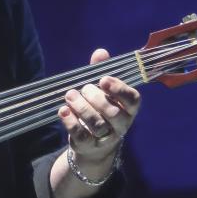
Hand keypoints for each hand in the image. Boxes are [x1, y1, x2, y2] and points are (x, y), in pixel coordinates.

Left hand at [57, 47, 140, 162]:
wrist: (93, 144)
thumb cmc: (100, 108)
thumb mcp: (102, 89)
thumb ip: (101, 70)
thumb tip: (101, 53)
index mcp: (129, 108)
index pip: (133, 99)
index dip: (119, 89)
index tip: (103, 80)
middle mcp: (121, 124)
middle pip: (113, 113)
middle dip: (96, 99)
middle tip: (84, 89)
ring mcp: (106, 137)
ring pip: (97, 124)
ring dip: (82, 108)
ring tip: (70, 96)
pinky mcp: (88, 145)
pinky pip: (81, 135)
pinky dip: (70, 121)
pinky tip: (63, 110)